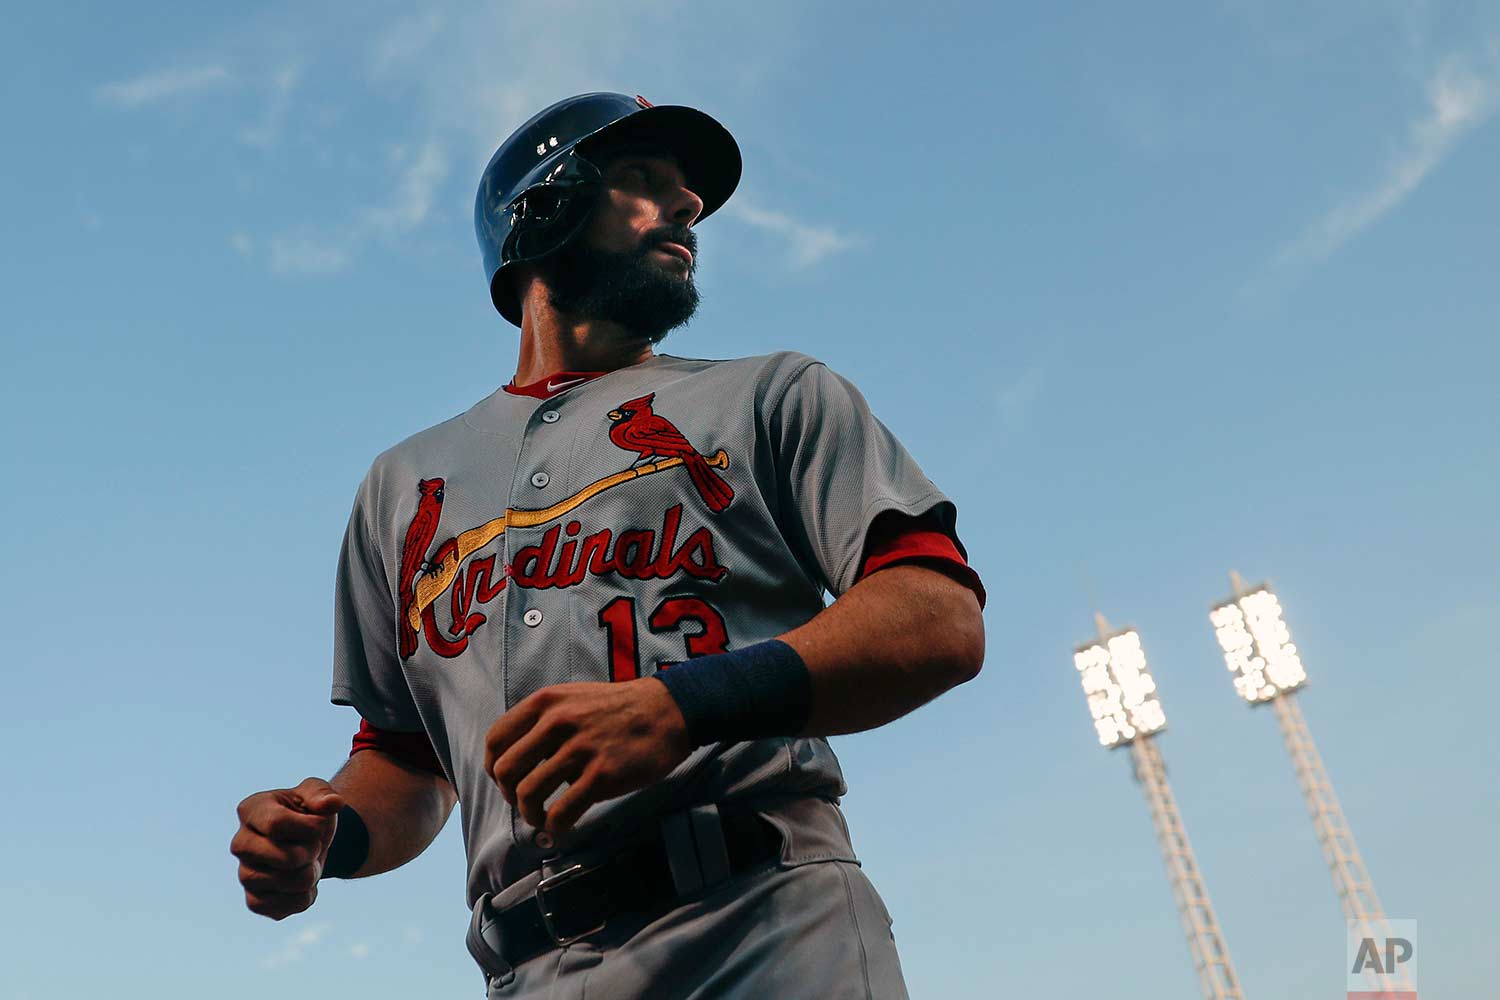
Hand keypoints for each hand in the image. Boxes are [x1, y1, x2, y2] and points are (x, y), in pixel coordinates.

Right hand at [231, 777, 343, 919]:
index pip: (277, 824)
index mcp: (251, 810)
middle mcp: (240, 844)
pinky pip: (282, 909)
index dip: (310, 828)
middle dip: (312, 852)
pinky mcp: (254, 901)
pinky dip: (304, 898)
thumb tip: (333, 803)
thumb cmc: (309, 812)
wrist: (310, 841)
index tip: (318, 825)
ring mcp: (245, 874)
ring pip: (289, 884)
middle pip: (286, 858)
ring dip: (311, 874)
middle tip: (312, 846)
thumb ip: (323, 793)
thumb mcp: (317, 792)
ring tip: (307, 864)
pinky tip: (302, 884)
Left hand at [484, 678, 693, 836]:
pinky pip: (562, 812)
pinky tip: (563, 827)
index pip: (496, 740)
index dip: (494, 767)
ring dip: (531, 815)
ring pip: (529, 795)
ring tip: (543, 818)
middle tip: (526, 803)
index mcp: (546, 703)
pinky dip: (556, 827)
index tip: (506, 781)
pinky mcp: (602, 775)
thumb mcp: (574, 698)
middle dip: (510, 796)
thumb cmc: (620, 708)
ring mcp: (580, 749)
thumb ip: (544, 721)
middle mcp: (557, 723)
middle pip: (506, 771)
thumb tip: (519, 759)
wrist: (669, 711)